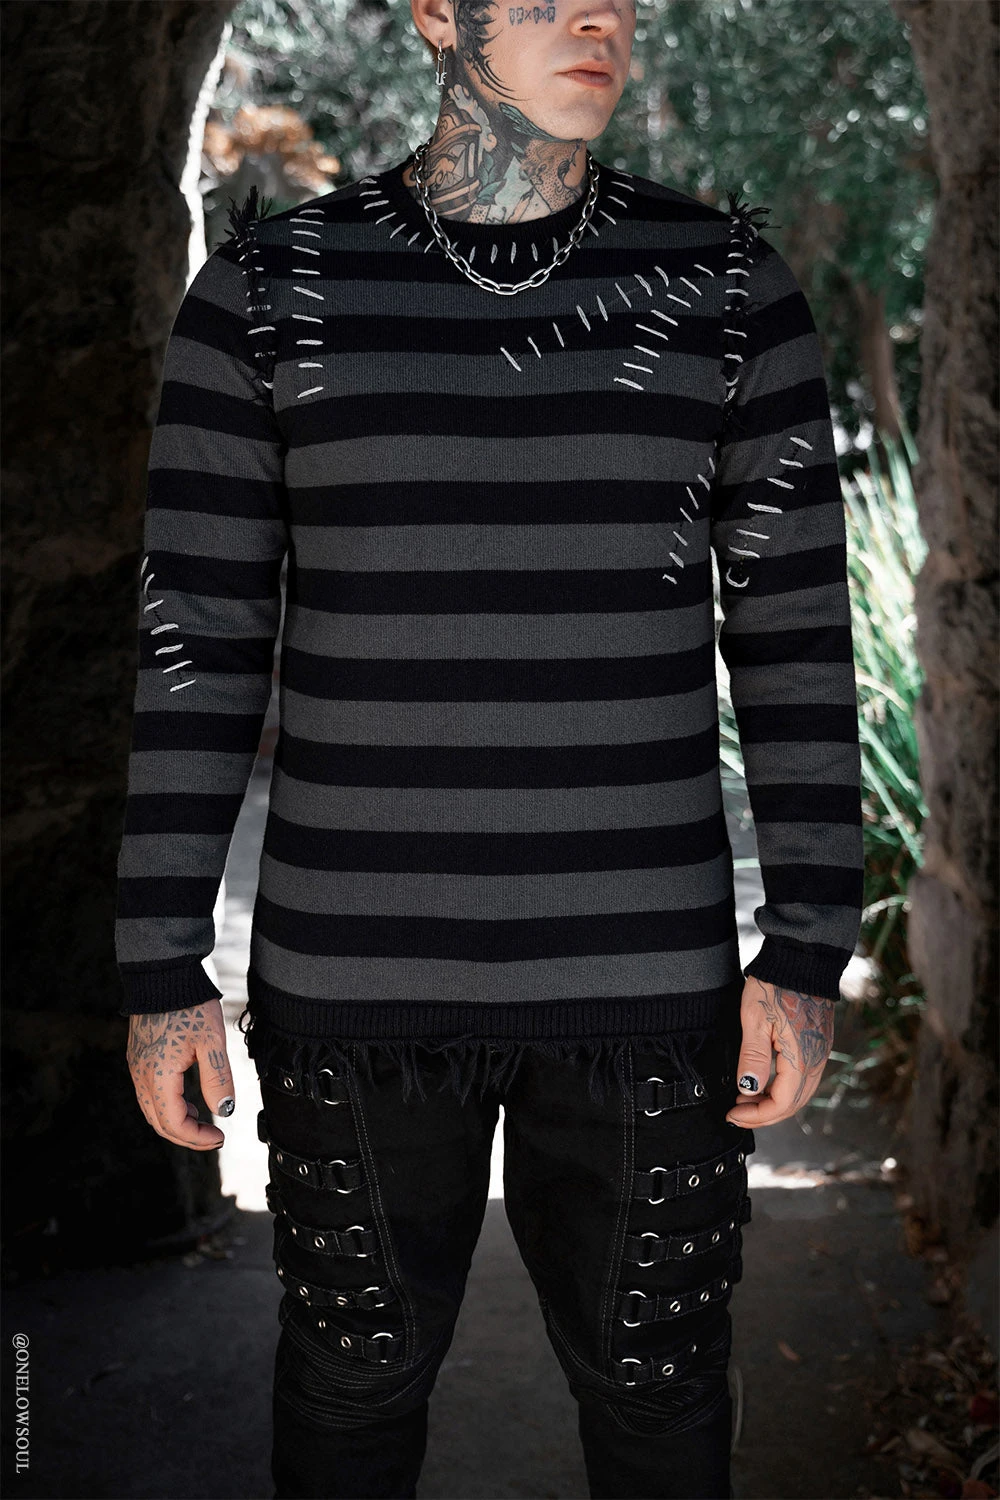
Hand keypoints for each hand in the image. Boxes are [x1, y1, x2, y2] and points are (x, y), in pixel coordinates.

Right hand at [126, 999, 234, 1150]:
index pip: (173, 1123)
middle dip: (187, 1136)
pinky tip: (187, 1101)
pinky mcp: (138, 1057)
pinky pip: (148, 1094)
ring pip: (152, 1110)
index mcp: (158, 1075)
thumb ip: (217, 1079)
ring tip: (203, 1121)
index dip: (196, 1138)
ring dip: (176, 1122)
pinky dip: (167, 1106)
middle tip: (214, 1138)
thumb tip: (224, 1112)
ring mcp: (136, 1066)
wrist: (164, 975)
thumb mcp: (212, 1042)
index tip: (220, 1137)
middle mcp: (141, 1075)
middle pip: (159, 1123)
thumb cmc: (190, 1005)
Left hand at [725, 976, 834, 1128]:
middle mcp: (816, 1060)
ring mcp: (819, 1052)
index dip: (756, 1116)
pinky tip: (763, 1082)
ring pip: (799, 1093)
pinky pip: (803, 1078)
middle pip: (793, 1104)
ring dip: (773, 1102)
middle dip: (763, 1115)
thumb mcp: (755, 1018)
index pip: (781, 1104)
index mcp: (801, 1058)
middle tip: (735, 1113)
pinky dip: (783, 1088)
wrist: (801, 959)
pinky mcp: (817, 1044)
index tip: (731, 1114)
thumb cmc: (775, 984)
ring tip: (745, 1100)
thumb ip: (752, 1056)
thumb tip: (747, 1090)